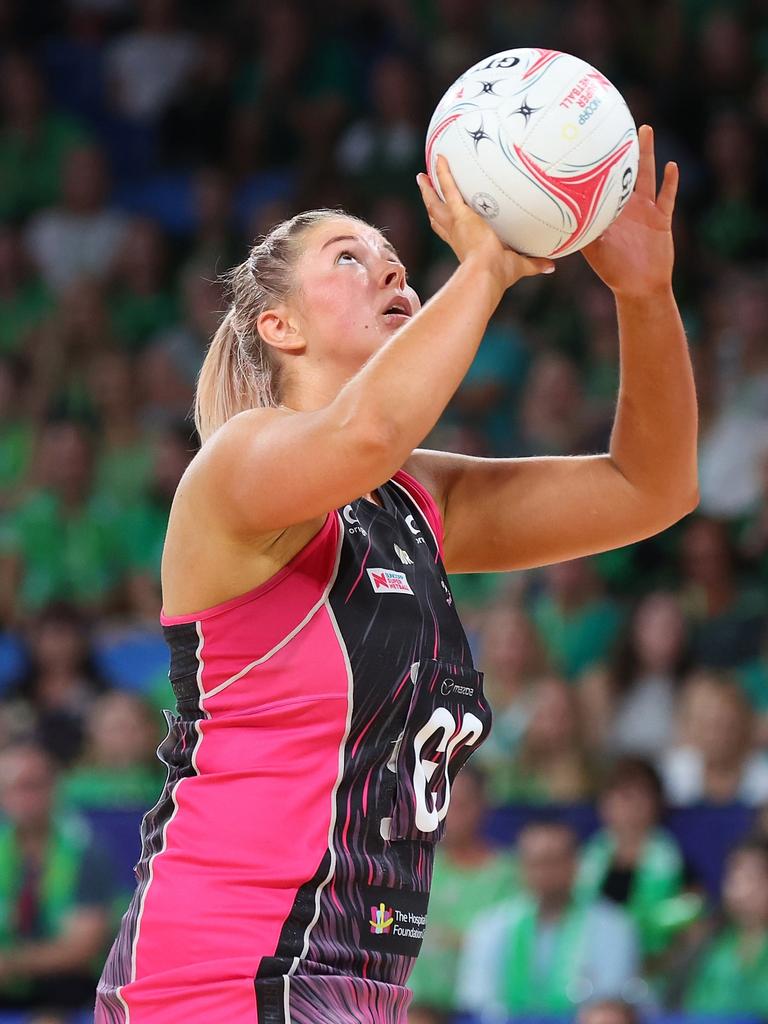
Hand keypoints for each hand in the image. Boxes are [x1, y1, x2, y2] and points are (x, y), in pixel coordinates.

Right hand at [417, 155, 553, 290]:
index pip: (451, 234)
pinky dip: (444, 173)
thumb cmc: (499, 275)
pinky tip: (441, 157)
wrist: (486, 273)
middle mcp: (456, 235)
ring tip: (421, 177)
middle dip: (431, 203)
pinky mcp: (460, 214)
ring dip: (428, 189)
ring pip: (436, 204)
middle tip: (424, 189)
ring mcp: (455, 223)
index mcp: (465, 247)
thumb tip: (551, 266)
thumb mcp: (518, 266)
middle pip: (438, 217)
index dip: (445, 226)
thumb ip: (534, 264)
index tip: (444, 219)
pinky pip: (449, 188)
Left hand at [582, 124, 677, 298]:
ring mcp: (646, 211)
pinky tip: (671, 166)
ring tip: (645, 130)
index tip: (588, 140)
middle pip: (624, 171)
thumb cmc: (613, 272)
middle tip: (618, 122)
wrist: (639, 287)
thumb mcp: (592, 251)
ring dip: (647, 154)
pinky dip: (670, 182)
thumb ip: (581, 233)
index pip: (601, 183)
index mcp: (609, 213)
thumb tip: (557, 222)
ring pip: (646, 176)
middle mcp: (627, 207)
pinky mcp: (662, 219)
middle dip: (623, 148)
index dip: (596, 164)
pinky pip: (667, 197)